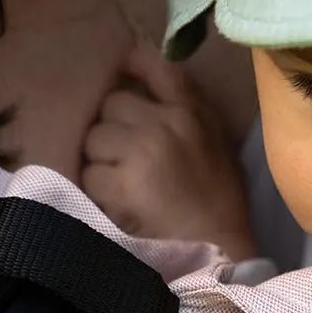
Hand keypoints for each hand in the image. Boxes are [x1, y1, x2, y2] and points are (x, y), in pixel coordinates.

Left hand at [82, 42, 255, 260]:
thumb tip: (139, 79)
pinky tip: (121, 205)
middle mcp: (168, 122)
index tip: (120, 72)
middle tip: (126, 159)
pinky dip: (99, 192)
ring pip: (94, 139)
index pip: (157, 65)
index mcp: (192, 111)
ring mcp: (144, 150)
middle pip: (111, 105)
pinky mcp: (124, 183)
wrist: (221, 248)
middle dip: (112, 130)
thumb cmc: (218, 198)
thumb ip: (183, 111)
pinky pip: (90, 175)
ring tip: (124, 185)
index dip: (131, 63)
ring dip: (101, 162)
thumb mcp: (214, 141)